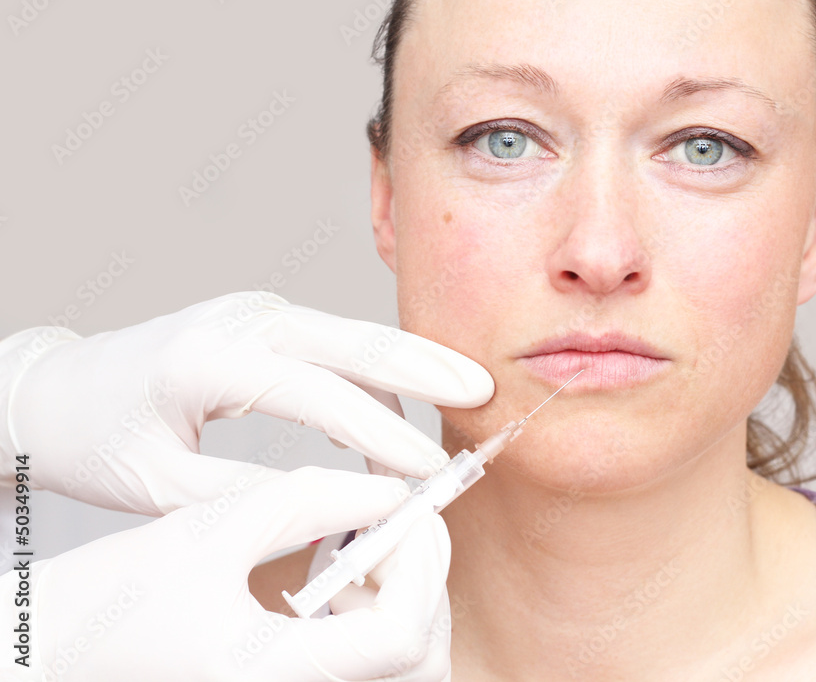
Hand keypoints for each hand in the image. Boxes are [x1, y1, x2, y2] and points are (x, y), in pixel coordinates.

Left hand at [0, 292, 492, 514]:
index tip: (426, 469)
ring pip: (351, 335)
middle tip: (482, 391)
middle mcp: (241, 321)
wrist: (58, 390)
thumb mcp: (164, 488)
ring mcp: (254, 312)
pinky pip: (333, 340)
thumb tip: (334, 506)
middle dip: (425, 366)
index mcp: (209, 359)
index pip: (317, 393)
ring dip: (407, 368)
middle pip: (352, 338)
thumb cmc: (99, 440)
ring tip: (457, 407)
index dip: (380, 434)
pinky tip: (401, 404)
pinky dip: (374, 370)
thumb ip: (253, 493)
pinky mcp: (263, 319)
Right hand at [0, 467, 451, 680]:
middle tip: (397, 522)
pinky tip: (335, 575)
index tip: (410, 509)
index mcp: (276, 675)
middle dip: (420, 581)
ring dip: (398, 597)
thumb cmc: (111, 601)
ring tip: (359, 543)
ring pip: (395, 667)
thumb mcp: (211, 531)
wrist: (54, 655)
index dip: (422, 565)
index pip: (401, 637)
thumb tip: (391, 492)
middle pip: (416, 661)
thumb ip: (309, 502)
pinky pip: (359, 665)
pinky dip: (368, 616)